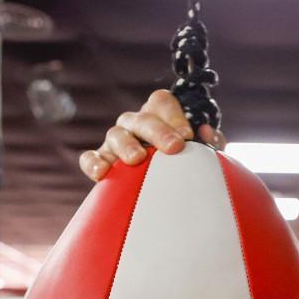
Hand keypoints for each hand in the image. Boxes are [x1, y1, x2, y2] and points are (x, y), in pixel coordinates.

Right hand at [78, 89, 225, 181]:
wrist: (163, 197)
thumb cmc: (184, 168)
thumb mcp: (201, 155)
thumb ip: (209, 144)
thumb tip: (207, 133)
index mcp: (158, 116)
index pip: (161, 101)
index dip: (174, 115)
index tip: (188, 135)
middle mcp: (135, 124)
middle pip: (141, 118)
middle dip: (158, 131)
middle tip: (174, 147)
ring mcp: (115, 141)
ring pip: (115, 134)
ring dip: (126, 145)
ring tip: (137, 159)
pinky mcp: (100, 161)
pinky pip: (89, 157)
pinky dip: (93, 163)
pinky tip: (102, 173)